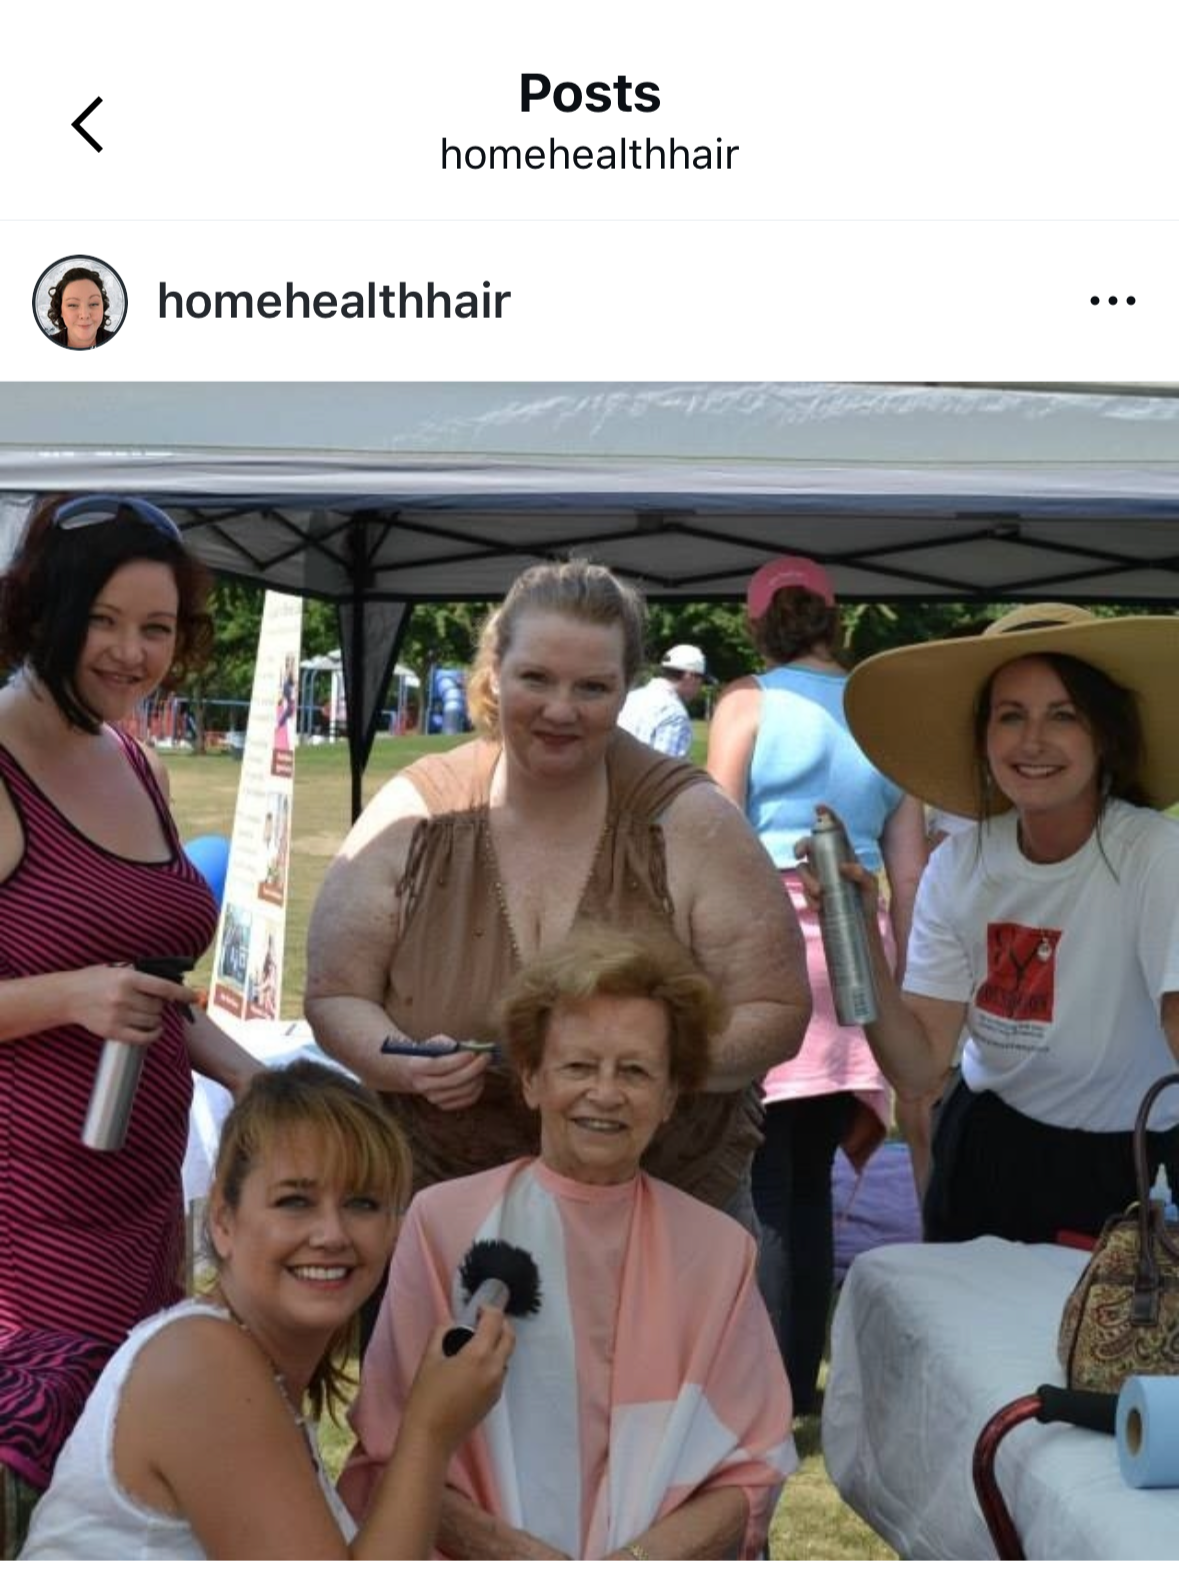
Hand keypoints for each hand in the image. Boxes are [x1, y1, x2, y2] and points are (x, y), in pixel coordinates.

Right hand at [67, 965, 197, 1044]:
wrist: (67, 996)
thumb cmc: (95, 979)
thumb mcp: (117, 969)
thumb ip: (140, 975)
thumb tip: (169, 982)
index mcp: (127, 978)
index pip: (163, 987)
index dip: (182, 993)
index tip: (194, 996)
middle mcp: (123, 997)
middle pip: (158, 1007)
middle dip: (161, 1005)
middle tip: (154, 1001)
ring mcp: (117, 1016)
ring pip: (153, 1022)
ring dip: (156, 1018)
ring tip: (149, 1012)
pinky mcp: (112, 1031)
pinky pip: (142, 1038)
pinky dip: (153, 1035)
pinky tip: (156, 1029)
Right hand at [397, 1042, 490, 1109]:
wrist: (415, 1072)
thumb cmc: (430, 1053)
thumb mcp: (434, 1043)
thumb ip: (450, 1043)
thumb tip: (471, 1046)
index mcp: (416, 1066)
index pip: (438, 1065)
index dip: (457, 1060)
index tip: (473, 1052)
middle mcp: (422, 1085)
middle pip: (454, 1080)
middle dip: (474, 1067)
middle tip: (486, 1055)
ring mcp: (433, 1098)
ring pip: (464, 1090)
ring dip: (478, 1076)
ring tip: (483, 1064)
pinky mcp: (444, 1105)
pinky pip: (468, 1100)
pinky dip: (478, 1088)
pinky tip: (479, 1077)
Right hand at [404, 1305, 513, 1452]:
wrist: (430, 1438)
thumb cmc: (426, 1397)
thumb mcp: (429, 1359)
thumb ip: (442, 1334)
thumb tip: (451, 1324)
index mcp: (480, 1355)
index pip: (495, 1321)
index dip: (488, 1310)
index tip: (476, 1310)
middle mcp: (495, 1369)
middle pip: (509, 1337)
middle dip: (500, 1324)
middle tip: (481, 1321)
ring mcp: (497, 1386)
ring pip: (506, 1356)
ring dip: (498, 1343)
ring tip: (476, 1344)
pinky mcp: (494, 1400)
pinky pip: (500, 1372)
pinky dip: (494, 1361)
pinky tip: (474, 1366)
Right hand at [794, 804, 881, 921]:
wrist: (858, 931)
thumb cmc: (867, 904)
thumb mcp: (870, 887)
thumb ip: (861, 874)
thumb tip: (843, 866)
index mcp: (845, 855)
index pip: (835, 831)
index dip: (827, 816)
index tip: (819, 807)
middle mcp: (829, 863)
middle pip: (810, 845)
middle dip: (801, 845)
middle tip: (800, 853)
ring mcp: (819, 878)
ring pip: (802, 868)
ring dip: (806, 878)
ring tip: (819, 893)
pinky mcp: (812, 895)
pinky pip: (802, 889)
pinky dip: (808, 896)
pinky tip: (818, 907)